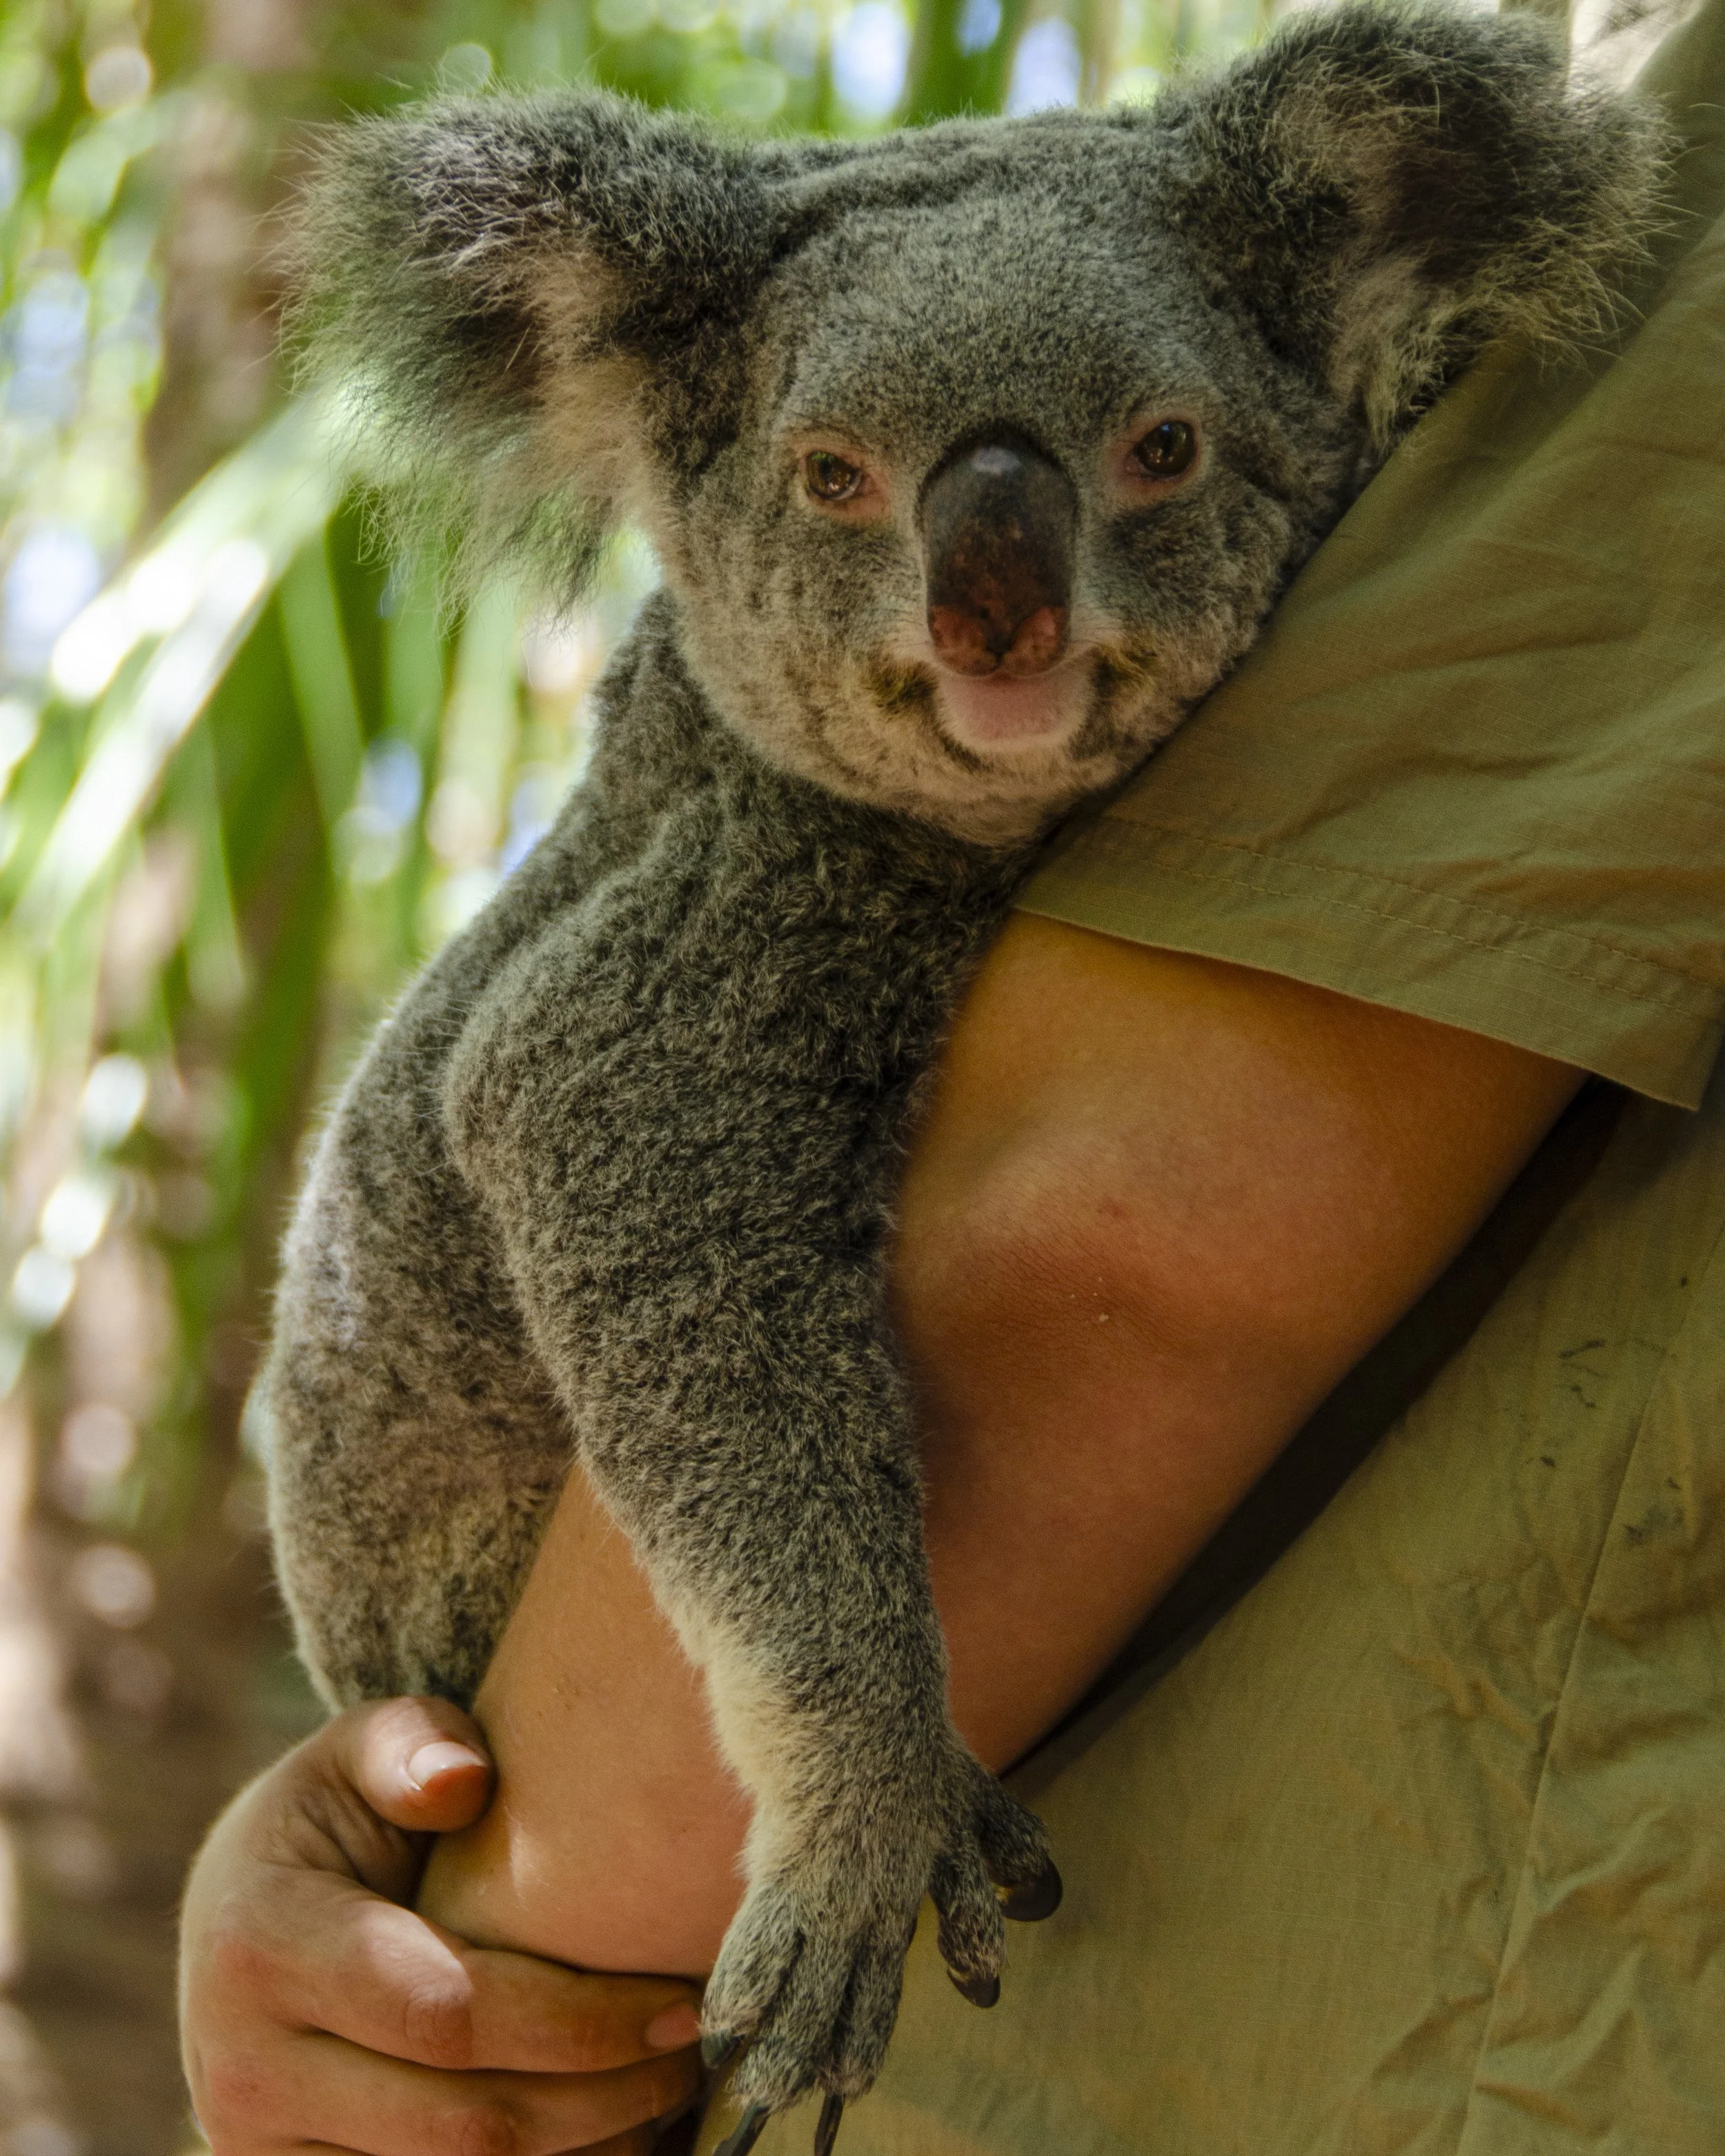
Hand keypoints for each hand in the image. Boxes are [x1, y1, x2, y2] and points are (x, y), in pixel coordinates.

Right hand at [180, 1694, 704, 2154]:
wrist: (232, 1920)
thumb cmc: (331, 1818)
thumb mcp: (355, 1752)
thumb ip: (408, 1746)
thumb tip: (463, 1781)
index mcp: (265, 1943)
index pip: (447, 2011)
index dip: (579, 2020)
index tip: (678, 2001)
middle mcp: (245, 2069)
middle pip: (464, 2123)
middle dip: (600, 2100)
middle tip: (693, 2054)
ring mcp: (259, 2150)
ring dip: (578, 2153)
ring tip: (664, 2094)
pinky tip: (602, 2133)